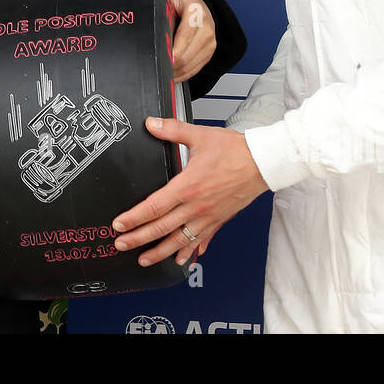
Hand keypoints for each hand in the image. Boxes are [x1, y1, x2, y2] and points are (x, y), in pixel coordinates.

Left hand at [112, 116, 267, 265]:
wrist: (264, 163)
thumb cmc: (235, 150)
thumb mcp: (200, 135)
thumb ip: (172, 130)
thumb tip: (151, 123)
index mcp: (188, 186)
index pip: (154, 207)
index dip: (134, 218)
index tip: (119, 225)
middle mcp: (197, 206)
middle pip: (162, 228)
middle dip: (139, 239)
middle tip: (121, 245)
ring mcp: (208, 217)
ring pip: (180, 240)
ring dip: (160, 252)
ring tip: (144, 260)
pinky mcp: (219, 220)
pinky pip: (201, 240)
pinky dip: (190, 252)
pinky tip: (182, 260)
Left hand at [136, 0, 215, 81]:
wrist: (198, 7)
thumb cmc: (183, 0)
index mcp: (196, 12)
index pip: (185, 35)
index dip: (172, 48)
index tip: (161, 55)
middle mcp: (207, 28)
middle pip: (187, 55)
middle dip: (171, 62)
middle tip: (156, 65)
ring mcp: (210, 42)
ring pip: (191, 65)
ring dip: (175, 71)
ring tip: (161, 71)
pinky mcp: (209, 53)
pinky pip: (195, 69)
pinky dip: (182, 74)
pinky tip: (171, 73)